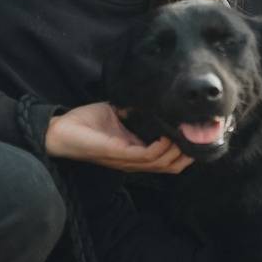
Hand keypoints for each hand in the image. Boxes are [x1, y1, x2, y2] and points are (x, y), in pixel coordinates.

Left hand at [45, 102, 192, 173]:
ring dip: (178, 151)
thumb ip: (134, 108)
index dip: (185, 151)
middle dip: (189, 154)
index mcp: (136, 151)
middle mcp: (135, 160)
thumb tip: (150, 94)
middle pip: (172, 166)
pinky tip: (167, 136)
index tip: (199, 135)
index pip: (168, 158)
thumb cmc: (86, 124)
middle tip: (201, 137)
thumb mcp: (117, 113)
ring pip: (163, 163)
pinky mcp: (119, 154)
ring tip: (187, 135)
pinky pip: (147, 156)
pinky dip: (160, 148)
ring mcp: (128, 160)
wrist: (60, 131)